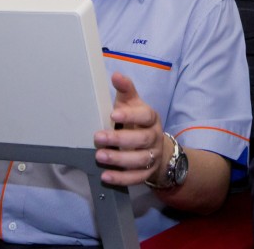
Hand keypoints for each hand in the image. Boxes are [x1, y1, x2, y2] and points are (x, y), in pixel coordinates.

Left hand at [94, 72, 165, 186]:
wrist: (155, 147)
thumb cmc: (137, 122)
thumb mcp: (132, 104)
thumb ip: (126, 91)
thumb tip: (116, 75)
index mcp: (151, 119)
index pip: (145, 116)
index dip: (131, 115)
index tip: (112, 114)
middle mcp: (155, 137)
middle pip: (142, 140)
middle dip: (120, 139)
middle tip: (98, 137)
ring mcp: (153, 156)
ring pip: (140, 160)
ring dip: (119, 159)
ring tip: (99, 156)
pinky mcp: (147, 172)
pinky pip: (137, 178)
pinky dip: (122, 178)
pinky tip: (106, 176)